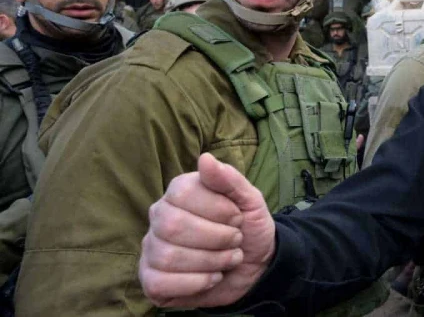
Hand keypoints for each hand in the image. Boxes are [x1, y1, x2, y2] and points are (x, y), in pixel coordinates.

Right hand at [139, 153, 275, 307]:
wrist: (255, 266)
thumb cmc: (248, 228)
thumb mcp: (250, 201)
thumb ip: (230, 179)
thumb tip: (205, 159)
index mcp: (179, 191)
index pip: (183, 193)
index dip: (218, 208)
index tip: (238, 217)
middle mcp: (159, 217)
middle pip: (173, 226)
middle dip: (217, 237)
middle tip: (235, 240)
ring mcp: (152, 248)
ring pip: (168, 257)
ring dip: (212, 261)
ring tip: (228, 259)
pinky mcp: (151, 280)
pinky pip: (161, 283)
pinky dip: (197, 283)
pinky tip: (212, 277)